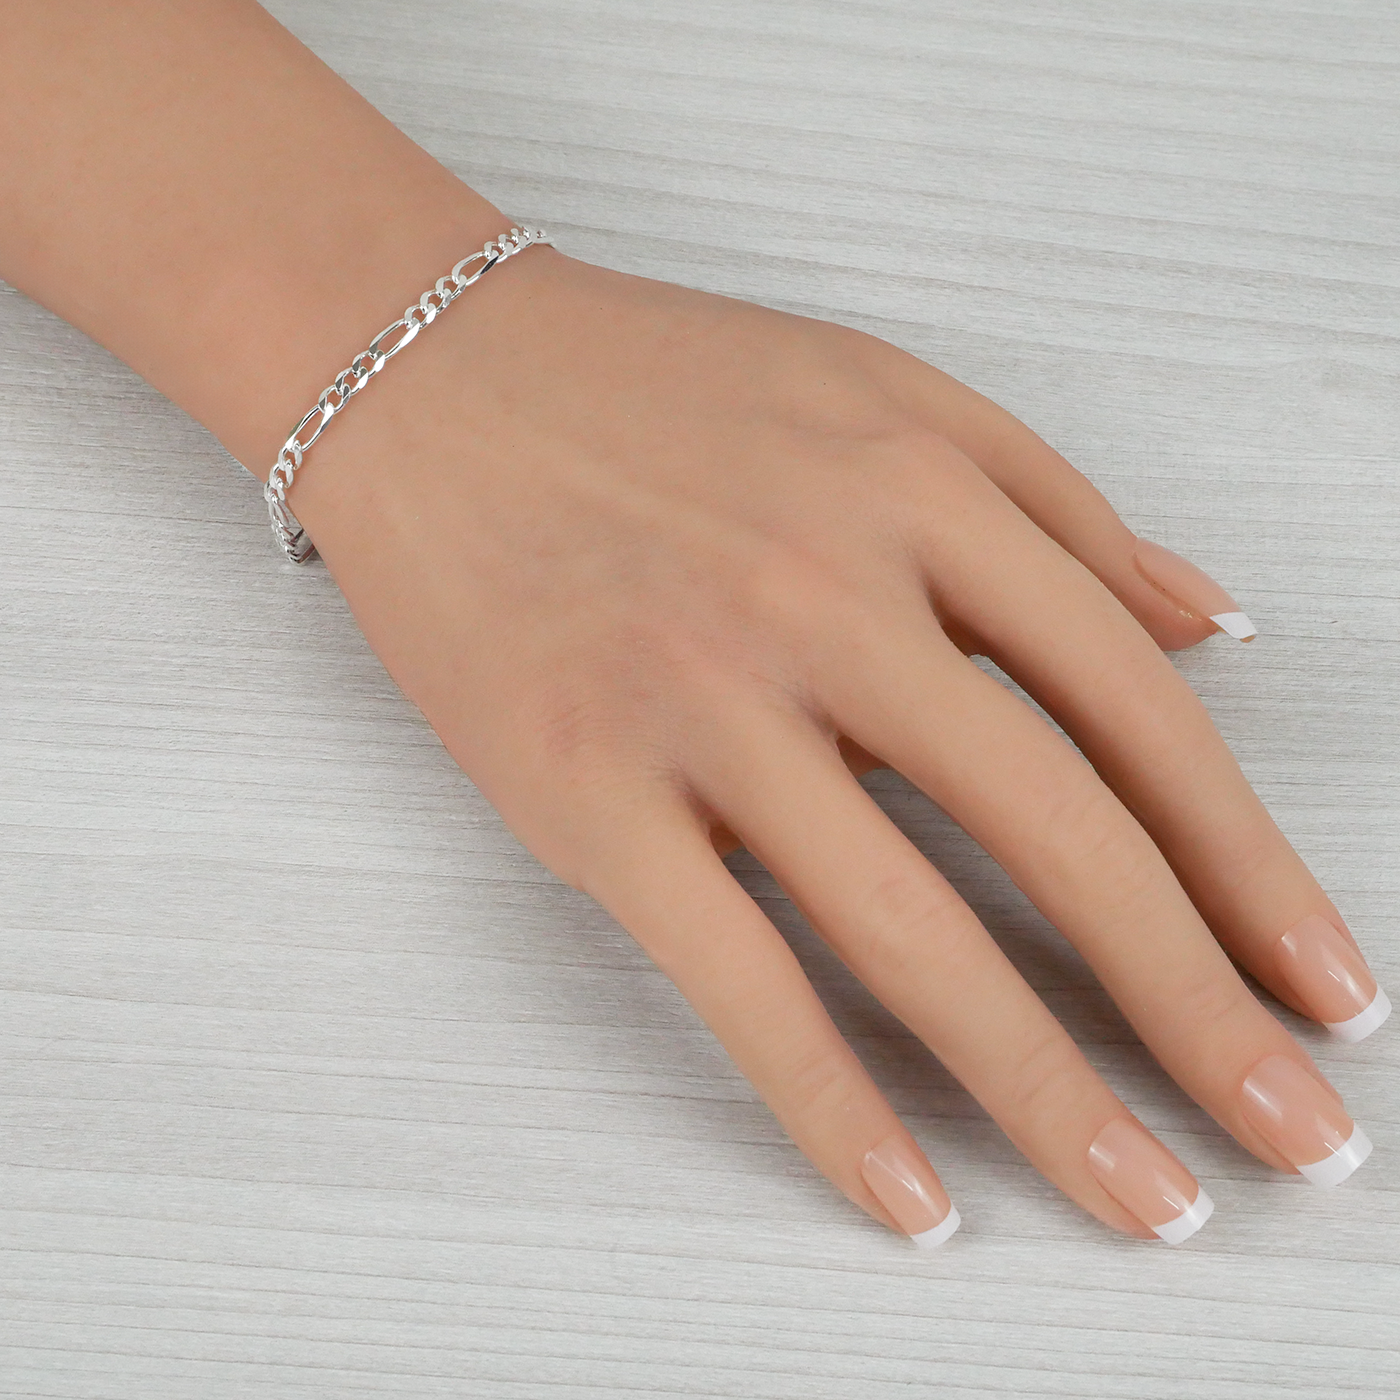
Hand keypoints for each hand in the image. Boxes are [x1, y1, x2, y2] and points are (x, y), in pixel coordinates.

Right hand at [288, 244, 1385, 1245]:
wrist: (426, 375)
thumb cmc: (647, 383)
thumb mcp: (884, 392)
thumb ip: (1057, 507)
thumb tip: (1205, 625)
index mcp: (921, 496)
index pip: (1138, 714)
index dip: (1250, 867)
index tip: (1321, 982)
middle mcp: (828, 598)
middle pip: (1060, 836)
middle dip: (1197, 1009)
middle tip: (1290, 1133)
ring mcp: (701, 700)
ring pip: (911, 930)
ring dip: (1045, 1088)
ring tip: (1144, 1197)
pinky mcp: (584, 787)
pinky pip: (732, 972)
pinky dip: (827, 1100)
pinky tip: (911, 1193)